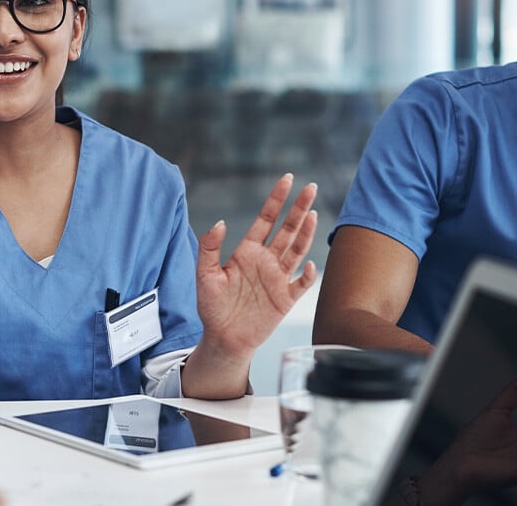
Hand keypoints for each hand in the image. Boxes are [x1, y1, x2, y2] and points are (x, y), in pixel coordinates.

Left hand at [195, 174, 317, 357]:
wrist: (223, 338)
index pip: (266, 219)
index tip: (287, 179)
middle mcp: (266, 261)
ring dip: (306, 233)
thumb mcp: (204, 275)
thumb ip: (209, 248)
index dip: (276, 199)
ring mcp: (278, 279)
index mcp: (248, 251)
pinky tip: (309, 264)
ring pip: (297, 250)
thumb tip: (218, 223)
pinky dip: (308, 275)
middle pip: (287, 229)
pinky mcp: (286, 299)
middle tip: (310, 187)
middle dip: (298, 208)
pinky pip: (301, 284)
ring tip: (312, 214)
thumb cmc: (212, 307)